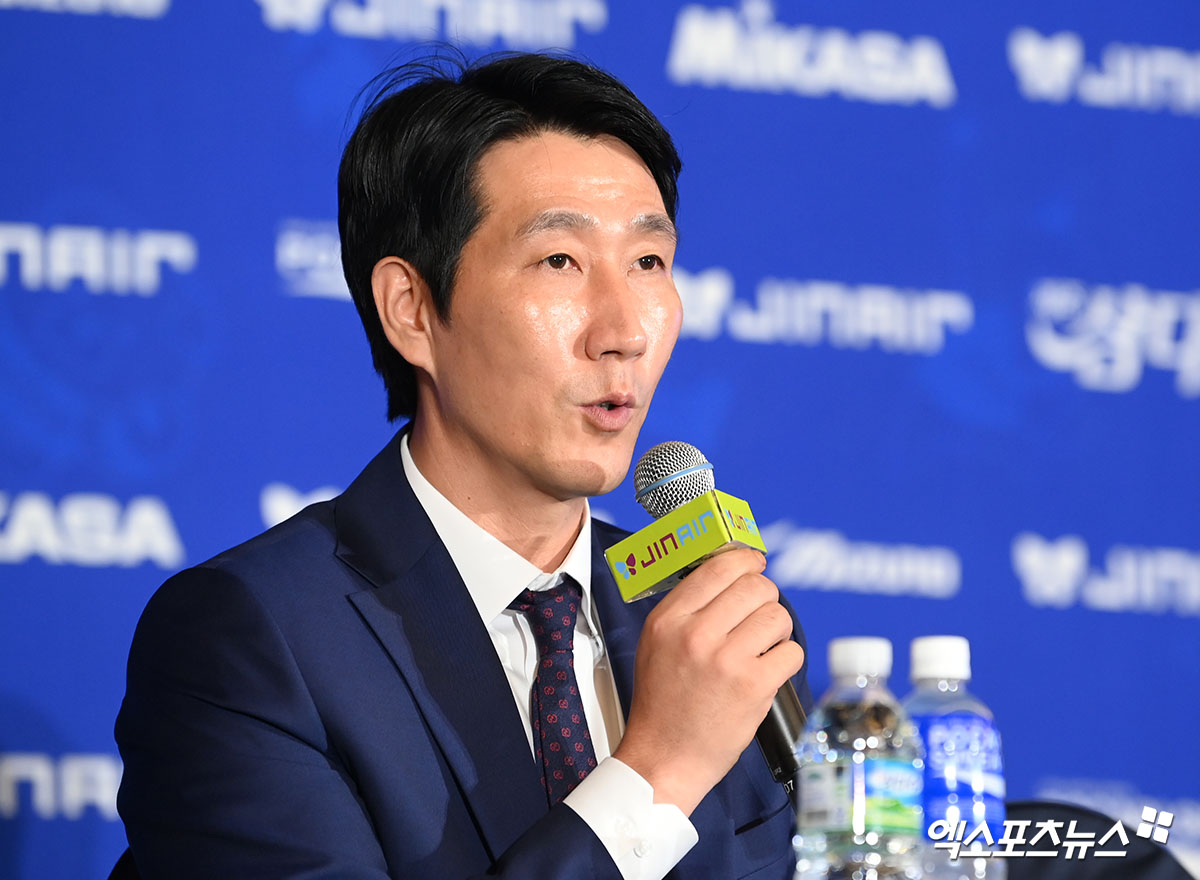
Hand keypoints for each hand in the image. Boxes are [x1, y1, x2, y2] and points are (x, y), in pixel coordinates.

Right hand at [612, 547, 804, 815]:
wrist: (664, 758)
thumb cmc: (663, 703)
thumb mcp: (656, 642)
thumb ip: (688, 607)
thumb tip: (730, 572)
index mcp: (669, 620)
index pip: (719, 568)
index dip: (746, 560)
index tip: (755, 564)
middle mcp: (696, 634)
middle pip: (755, 586)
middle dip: (766, 598)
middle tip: (760, 615)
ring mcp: (726, 660)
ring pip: (777, 616)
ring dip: (777, 631)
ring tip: (763, 647)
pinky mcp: (753, 686)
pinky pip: (791, 651)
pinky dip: (786, 659)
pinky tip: (768, 671)